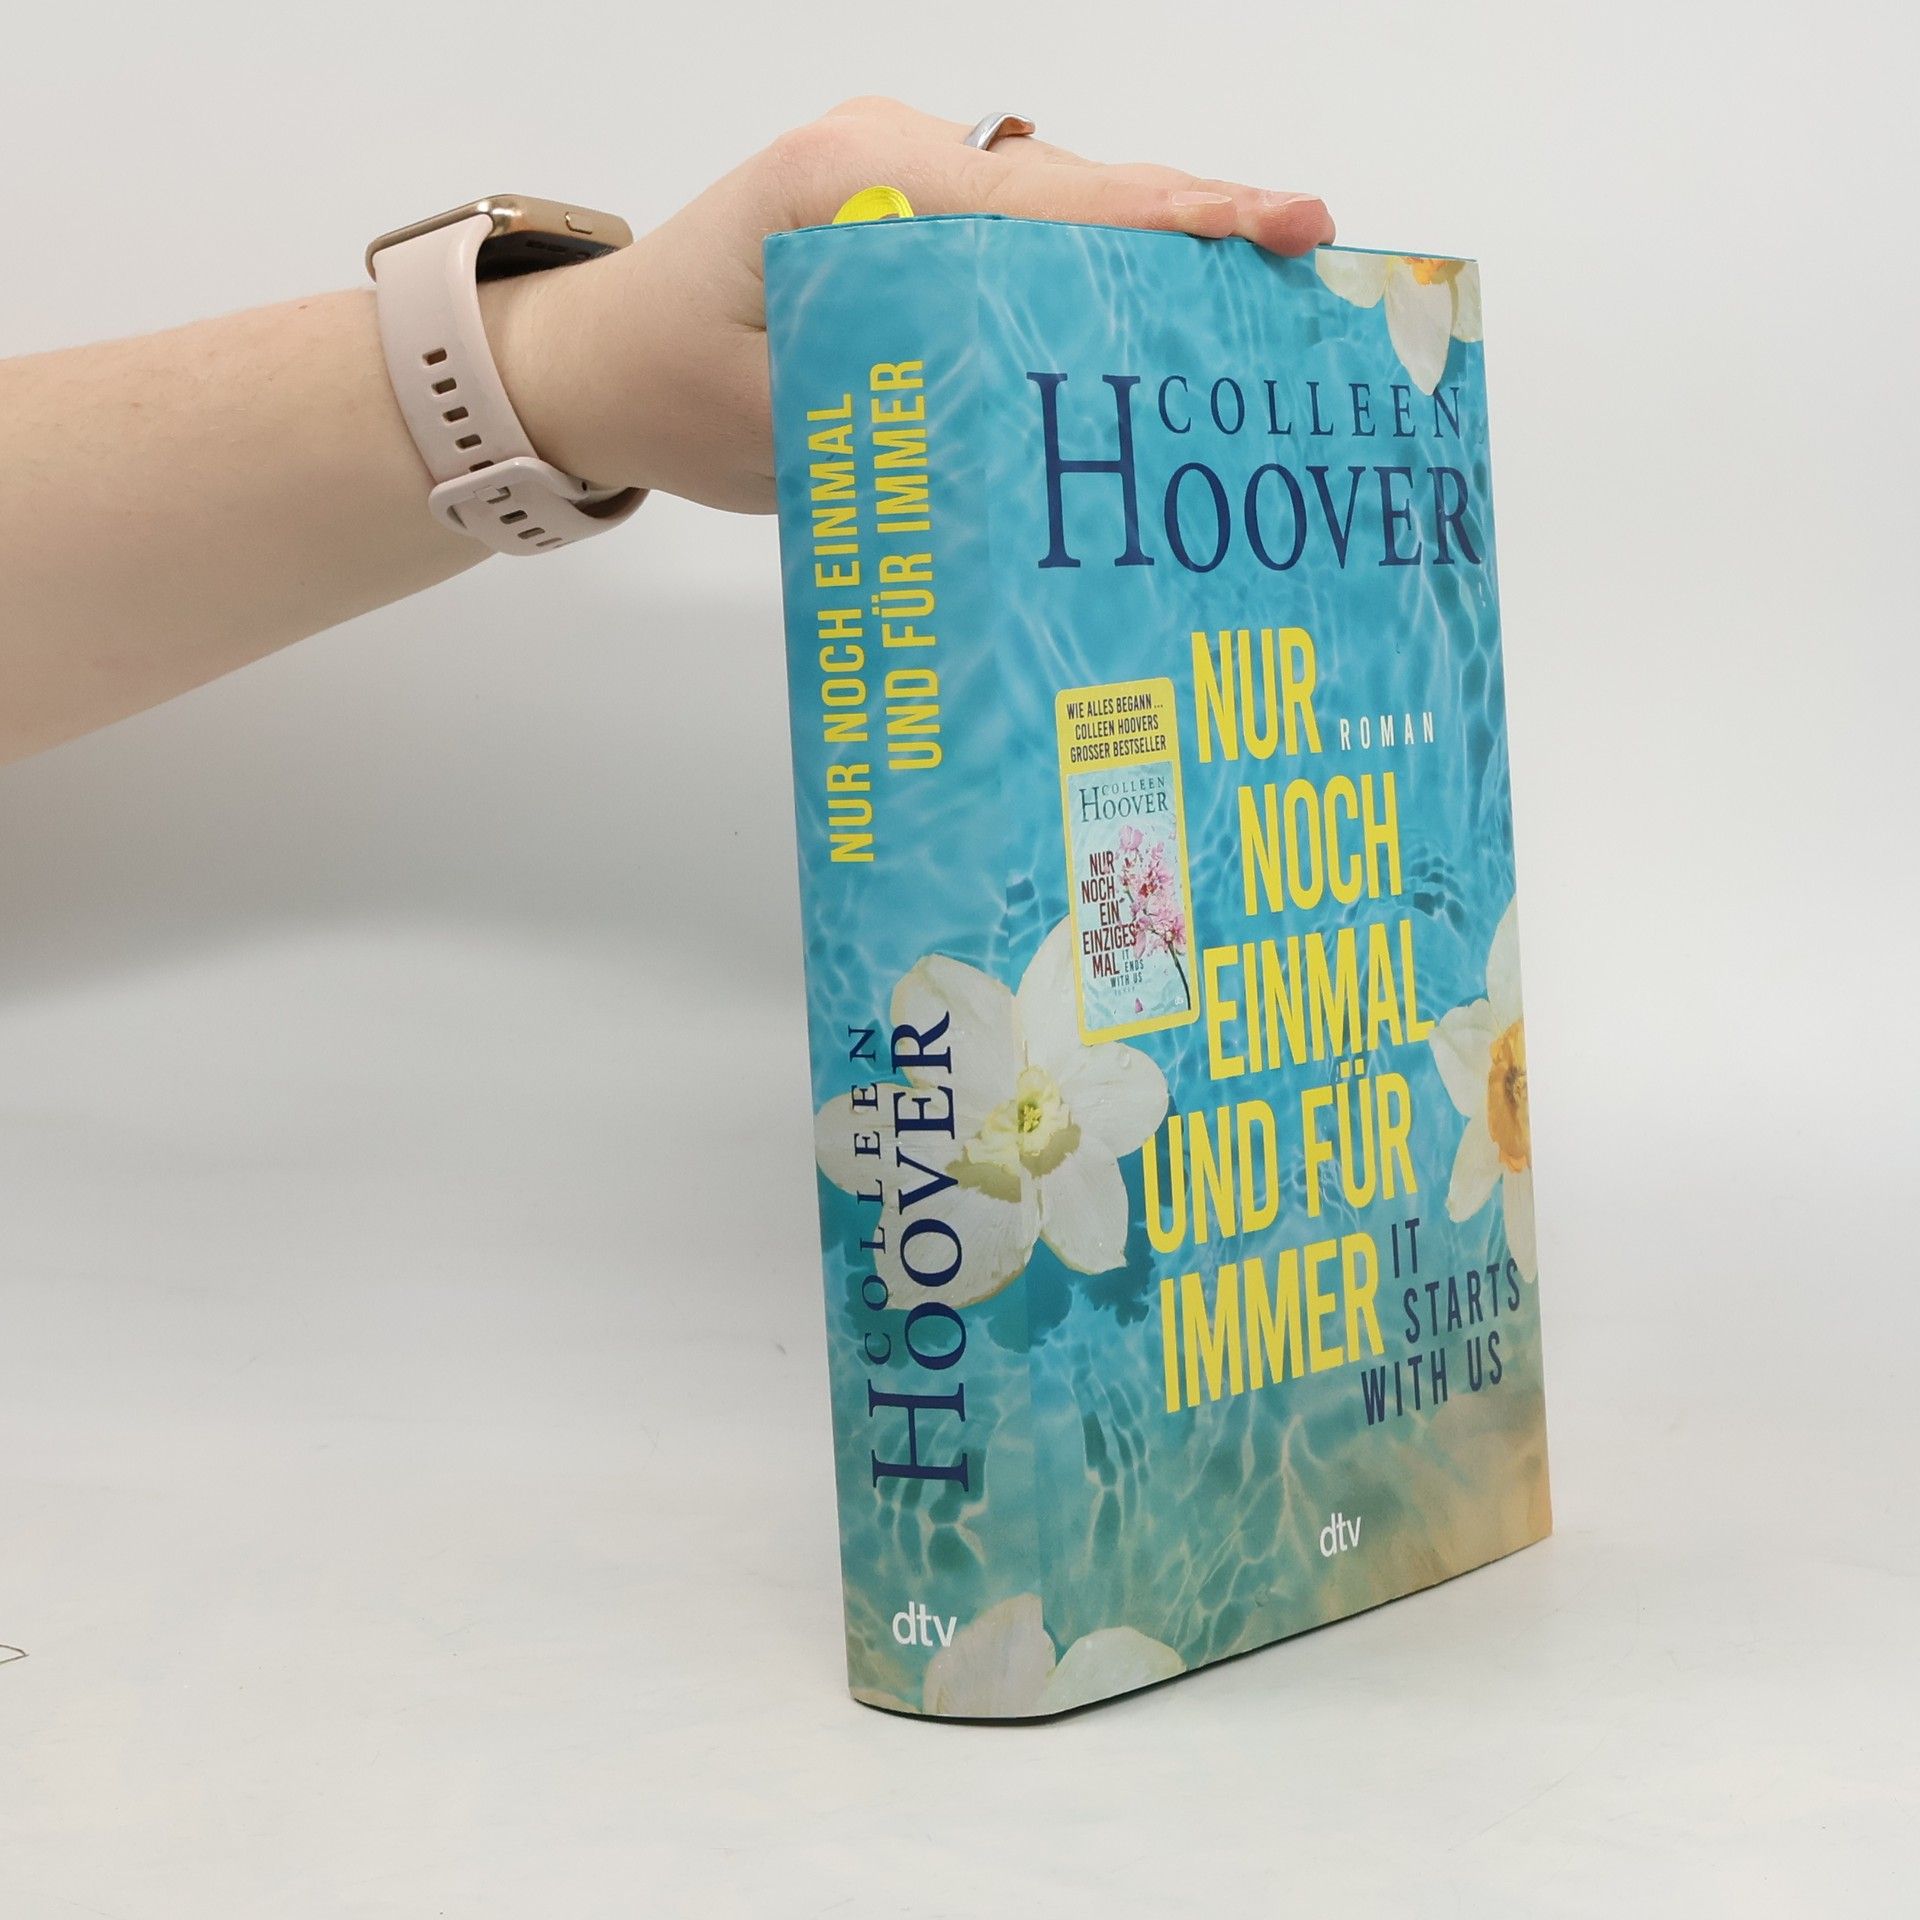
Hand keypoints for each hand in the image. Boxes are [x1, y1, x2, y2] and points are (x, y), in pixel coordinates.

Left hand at [489, 97, 1335, 513]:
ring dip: (1150, 246)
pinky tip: (1156, 308)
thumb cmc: (664, 387)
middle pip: (1070, 184)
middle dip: (1191, 222)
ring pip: (1055, 202)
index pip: (1040, 199)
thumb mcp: (775, 420)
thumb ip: (899, 404)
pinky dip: (1091, 267)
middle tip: (1306, 258)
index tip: (1277, 227)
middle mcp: (888, 152)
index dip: (1168, 216)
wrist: (595, 363)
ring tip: (1260, 288)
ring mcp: (899, 173)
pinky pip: (1020, 229)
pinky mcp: (905, 211)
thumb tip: (1035, 422)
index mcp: (850, 180)